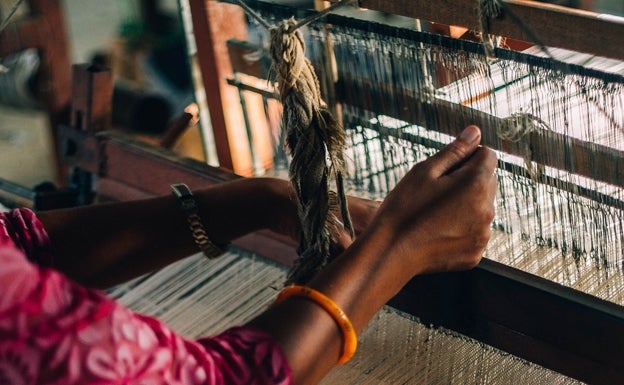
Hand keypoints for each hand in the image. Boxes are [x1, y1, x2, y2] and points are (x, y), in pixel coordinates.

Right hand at [367, 125, 496, 275]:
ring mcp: (483, 234)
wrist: (390, 252)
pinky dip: (461, 227)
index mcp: (476, 184)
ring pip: (481, 207)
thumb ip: (455, 151)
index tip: (444, 169)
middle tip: (435, 191)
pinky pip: (474, 231)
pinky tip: (437, 230)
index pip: (487, 155)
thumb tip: (475, 132)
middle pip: (487, 182)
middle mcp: (487, 210)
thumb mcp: (424, 171)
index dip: (466, 156)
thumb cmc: (403, 209)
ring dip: (466, 204)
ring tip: (434, 213)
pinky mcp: (475, 252)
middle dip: (468, 180)